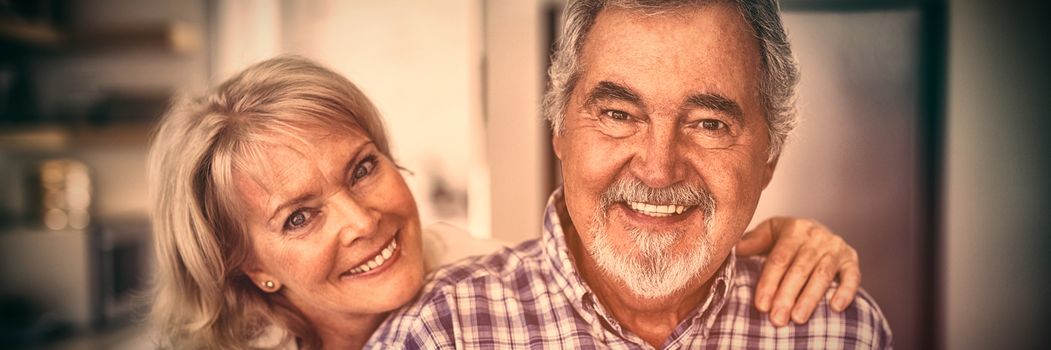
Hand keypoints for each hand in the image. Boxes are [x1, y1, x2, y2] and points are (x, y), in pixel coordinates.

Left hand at [736, 217, 860, 326]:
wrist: (815, 231)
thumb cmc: (785, 239)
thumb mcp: (768, 234)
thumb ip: (753, 242)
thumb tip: (734, 250)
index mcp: (794, 229)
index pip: (779, 259)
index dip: (769, 283)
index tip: (760, 306)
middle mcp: (816, 236)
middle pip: (800, 269)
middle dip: (787, 296)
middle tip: (777, 319)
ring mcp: (836, 247)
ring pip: (822, 275)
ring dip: (810, 298)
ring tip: (798, 319)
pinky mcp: (852, 258)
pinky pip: (852, 276)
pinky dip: (846, 291)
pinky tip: (835, 308)